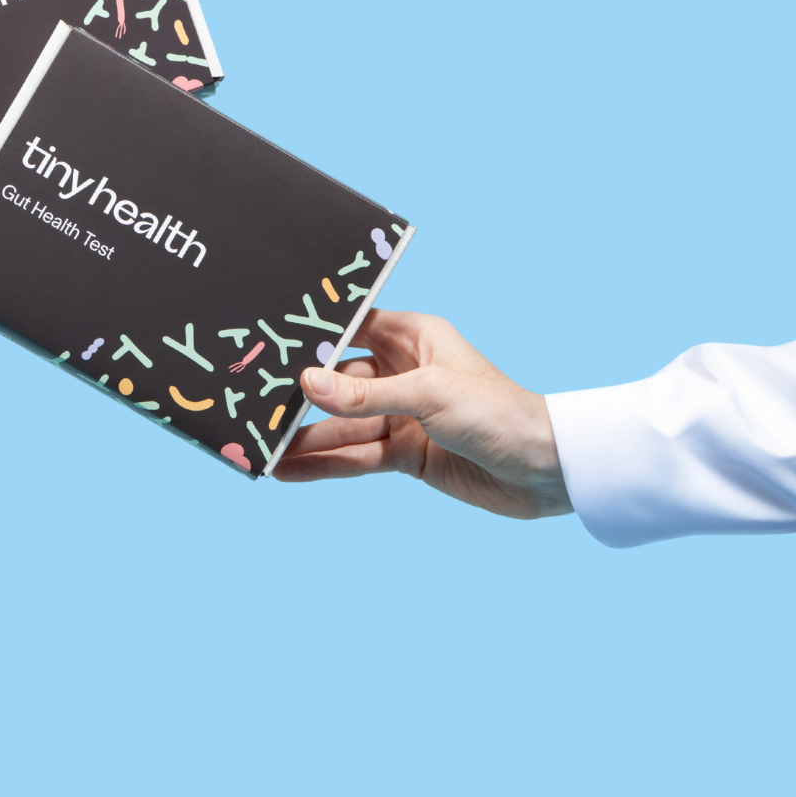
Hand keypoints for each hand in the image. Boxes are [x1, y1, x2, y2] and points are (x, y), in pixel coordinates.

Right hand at [271, 310, 571, 518]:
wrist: (545, 470)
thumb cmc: (497, 412)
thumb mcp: (428, 395)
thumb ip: (364, 393)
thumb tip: (307, 385)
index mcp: (411, 336)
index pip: (349, 326)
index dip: (310, 333)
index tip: (266, 337)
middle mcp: (401, 371)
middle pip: (337, 379)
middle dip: (297, 391)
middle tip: (250, 400)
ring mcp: (401, 414)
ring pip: (341, 424)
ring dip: (304, 436)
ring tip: (259, 446)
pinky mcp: (404, 453)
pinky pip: (355, 456)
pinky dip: (323, 464)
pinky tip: (286, 469)